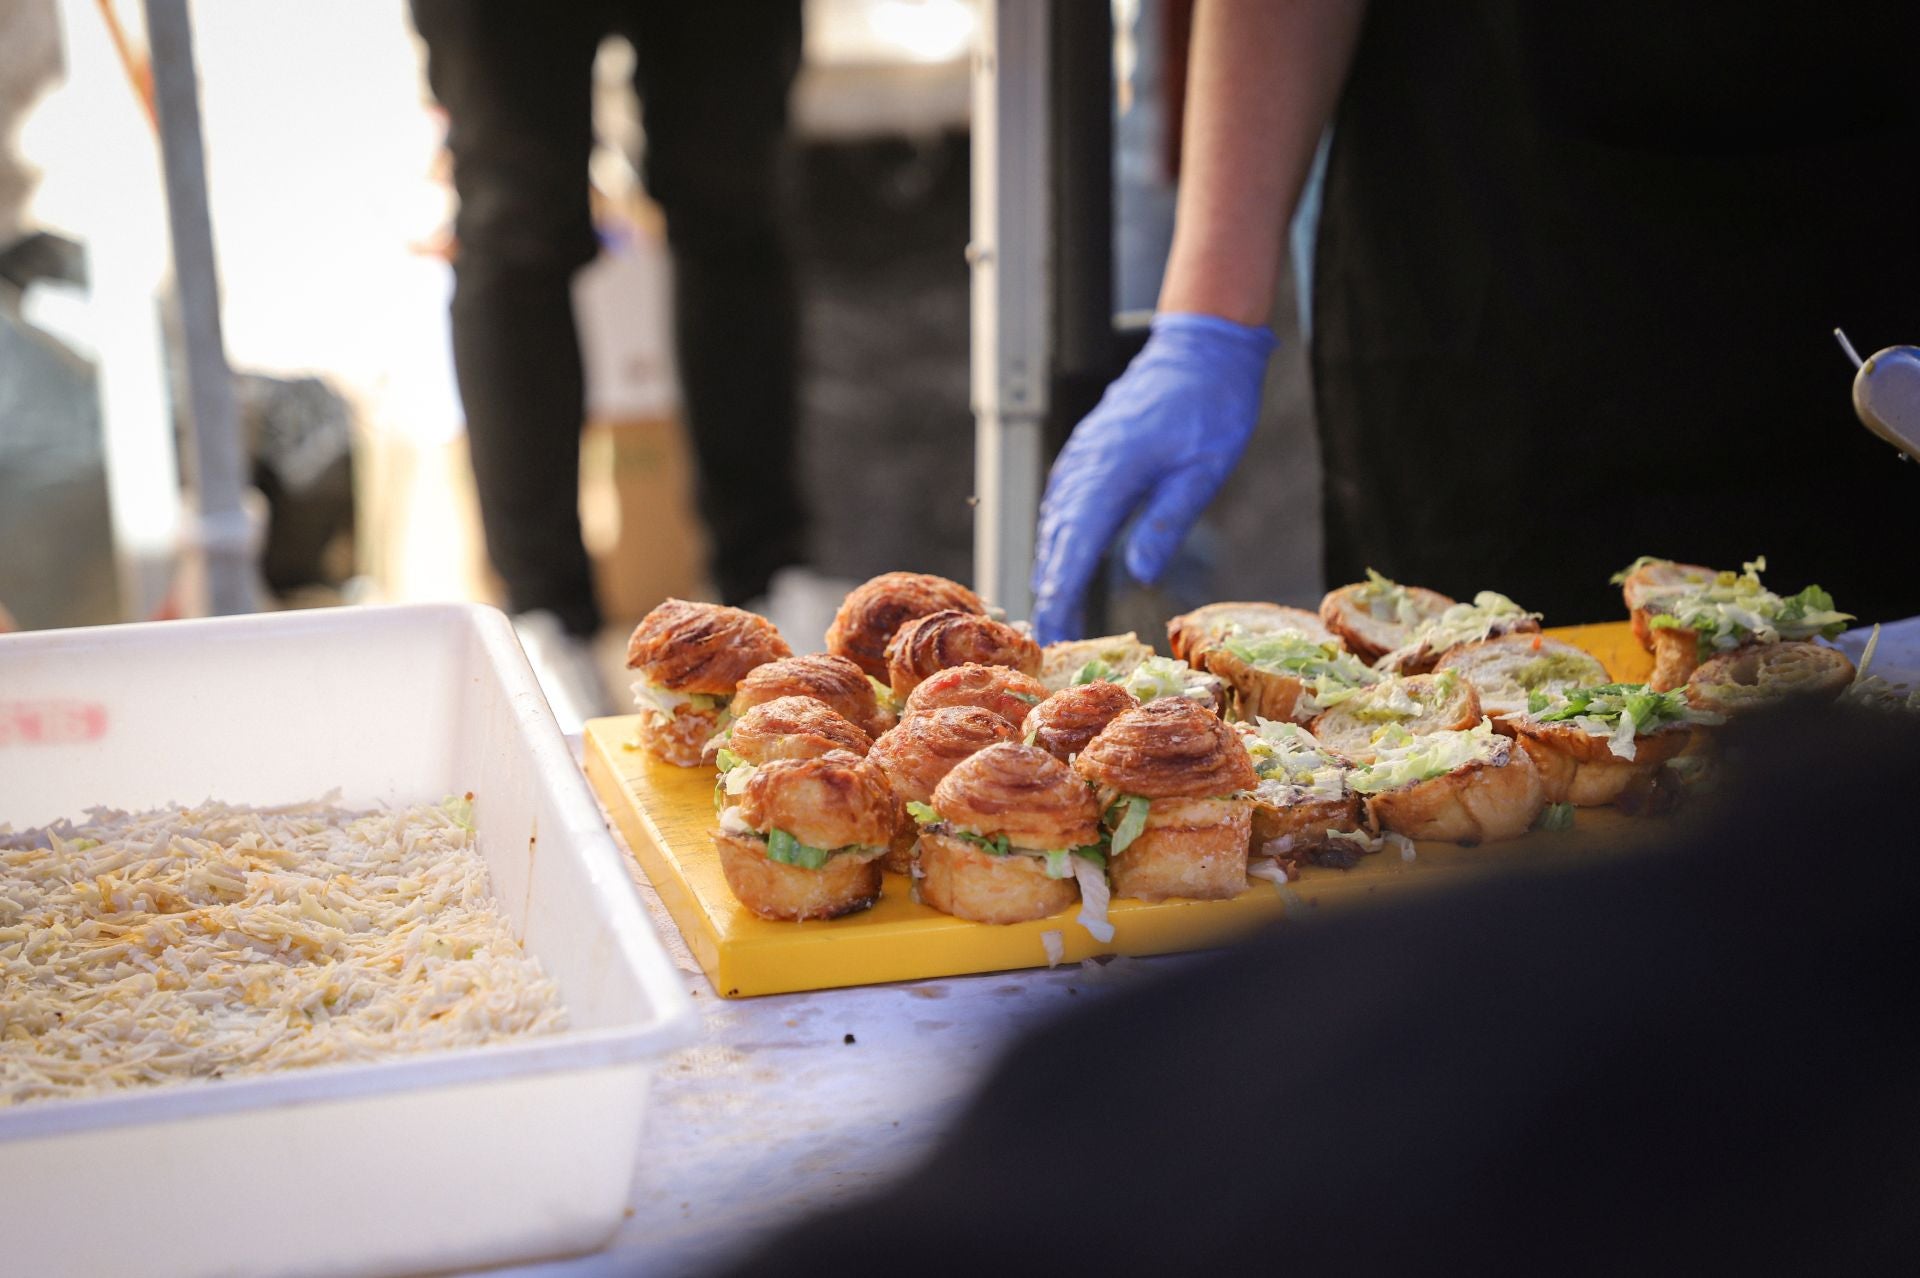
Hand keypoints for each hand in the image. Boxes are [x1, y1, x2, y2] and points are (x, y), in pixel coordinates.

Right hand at [1030, 312, 1275, 643]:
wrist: (1203, 345)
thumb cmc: (1213, 405)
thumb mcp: (1203, 470)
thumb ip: (1167, 521)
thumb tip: (1138, 575)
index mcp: (1112, 472)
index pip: (1078, 546)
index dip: (1065, 591)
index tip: (1058, 628)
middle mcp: (1087, 462)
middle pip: (1058, 537)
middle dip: (1053, 586)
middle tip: (1052, 631)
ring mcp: (1084, 451)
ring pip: (1055, 516)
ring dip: (1051, 559)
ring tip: (1053, 600)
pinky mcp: (1090, 444)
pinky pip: (1062, 495)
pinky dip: (1058, 528)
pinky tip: (1062, 547)